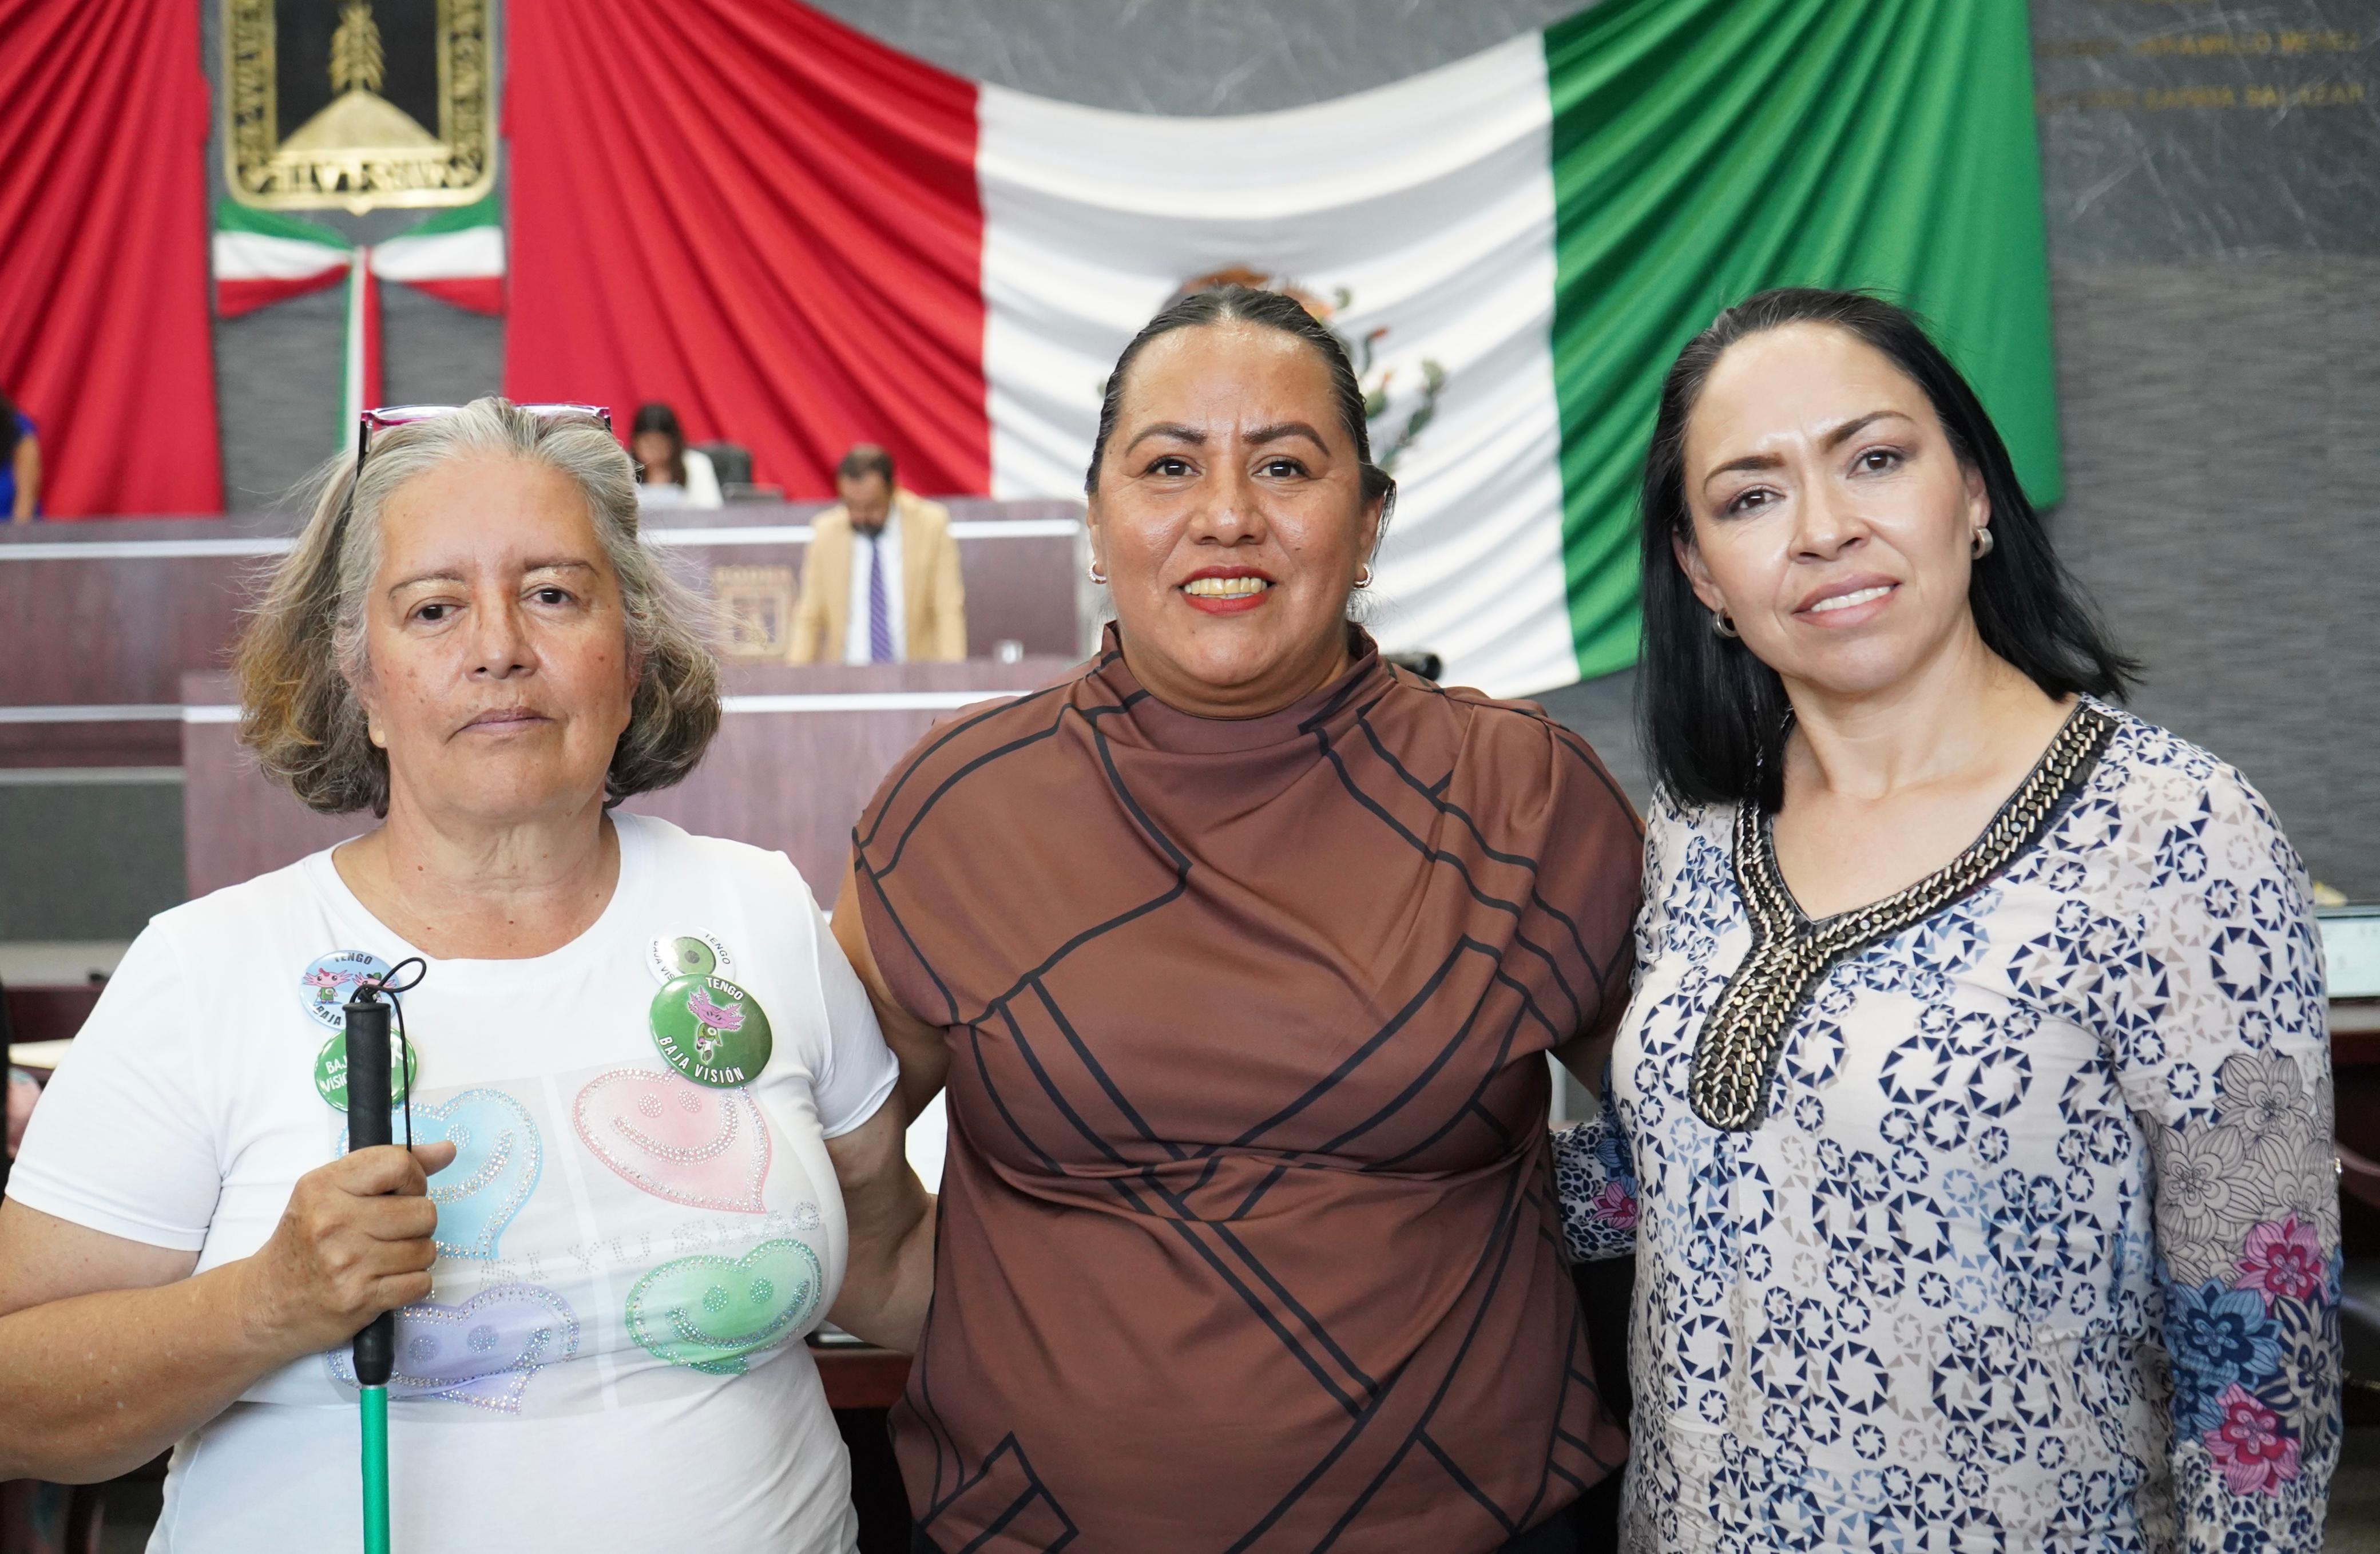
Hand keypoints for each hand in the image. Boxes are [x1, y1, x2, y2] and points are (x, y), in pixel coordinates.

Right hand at [235, 1142, 454, 1358]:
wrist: (267, 1302)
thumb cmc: (305, 1240)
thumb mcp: (332, 1192)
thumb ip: (390, 1166)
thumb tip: (447, 1150)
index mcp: (323, 1186)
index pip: (399, 1164)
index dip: (414, 1178)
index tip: (400, 1192)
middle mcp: (333, 1222)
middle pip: (423, 1211)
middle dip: (417, 1222)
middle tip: (391, 1230)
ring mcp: (346, 1263)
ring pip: (426, 1249)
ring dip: (415, 1255)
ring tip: (385, 1257)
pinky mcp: (359, 1299)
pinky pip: (420, 1283)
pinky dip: (411, 1284)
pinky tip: (385, 1280)